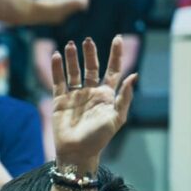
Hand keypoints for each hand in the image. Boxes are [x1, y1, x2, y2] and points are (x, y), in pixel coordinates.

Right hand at [51, 36, 136, 171]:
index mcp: (106, 95)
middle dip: (90, 53)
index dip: (116, 54)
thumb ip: (124, 97)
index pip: (113, 70)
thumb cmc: (98, 138)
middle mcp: (90, 92)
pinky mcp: (60, 100)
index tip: (117, 39)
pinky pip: (58, 81)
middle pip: (91, 67)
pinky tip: (56, 56)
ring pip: (74, 72)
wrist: (76, 151)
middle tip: (87, 40)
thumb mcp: (116, 118)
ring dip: (72, 58)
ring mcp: (74, 95)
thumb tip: (134, 76)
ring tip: (69, 45)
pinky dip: (56, 69)